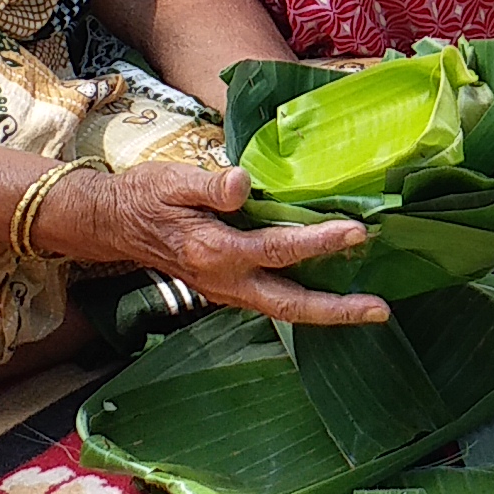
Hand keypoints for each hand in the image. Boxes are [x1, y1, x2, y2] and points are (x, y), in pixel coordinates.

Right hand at [49, 161, 390, 325]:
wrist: (113, 224)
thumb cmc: (145, 196)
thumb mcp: (172, 180)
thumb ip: (209, 184)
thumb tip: (242, 185)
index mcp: (214, 251)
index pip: (277, 249)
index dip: (319, 242)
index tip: (356, 231)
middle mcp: (225, 281)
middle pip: (289, 304)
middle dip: (336, 310)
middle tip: (380, 310)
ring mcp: (226, 291)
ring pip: (283, 310)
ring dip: (327, 313)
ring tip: (369, 309)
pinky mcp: (228, 289)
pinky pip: (272, 302)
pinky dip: (305, 303)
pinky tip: (332, 293)